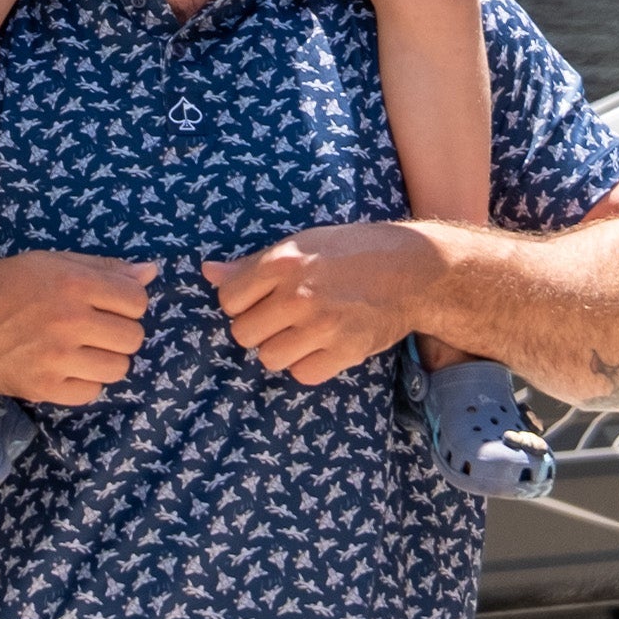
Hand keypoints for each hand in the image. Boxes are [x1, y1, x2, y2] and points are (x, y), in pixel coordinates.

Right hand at [0, 251, 157, 406]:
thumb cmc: (4, 286)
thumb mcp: (51, 262)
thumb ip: (103, 268)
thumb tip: (151, 271)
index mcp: (73, 283)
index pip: (137, 300)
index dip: (128, 302)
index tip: (110, 304)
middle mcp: (69, 320)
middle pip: (133, 337)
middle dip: (119, 332)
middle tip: (95, 328)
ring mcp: (57, 357)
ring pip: (119, 368)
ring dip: (106, 359)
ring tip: (83, 349)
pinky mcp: (44, 387)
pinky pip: (92, 392)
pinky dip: (85, 382)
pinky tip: (67, 368)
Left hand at [202, 223, 441, 385]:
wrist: (412, 269)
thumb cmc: (352, 251)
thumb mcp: (302, 244)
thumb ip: (252, 265)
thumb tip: (207, 272)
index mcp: (282, 261)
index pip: (228, 301)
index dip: (242, 304)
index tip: (262, 300)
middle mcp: (298, 294)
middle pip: (243, 334)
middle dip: (260, 329)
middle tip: (285, 317)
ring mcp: (321, 325)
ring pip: (270, 357)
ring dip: (282, 349)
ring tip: (304, 332)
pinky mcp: (344, 350)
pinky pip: (302, 374)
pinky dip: (308, 365)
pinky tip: (323, 345)